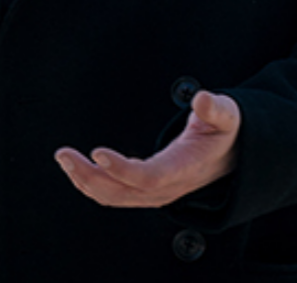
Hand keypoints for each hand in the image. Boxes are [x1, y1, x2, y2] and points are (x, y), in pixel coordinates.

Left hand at [55, 90, 241, 207]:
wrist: (232, 156)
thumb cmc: (225, 134)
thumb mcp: (229, 117)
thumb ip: (217, 109)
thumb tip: (204, 99)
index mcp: (185, 168)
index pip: (151, 178)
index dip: (123, 170)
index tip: (97, 153)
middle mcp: (169, 186)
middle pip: (124, 192)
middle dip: (90, 176)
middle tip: (64, 154)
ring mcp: (156, 192)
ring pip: (115, 197)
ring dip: (85, 181)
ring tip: (64, 158)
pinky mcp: (147, 191)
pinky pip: (115, 196)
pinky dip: (92, 185)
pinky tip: (76, 169)